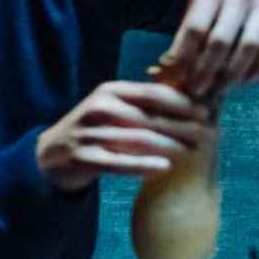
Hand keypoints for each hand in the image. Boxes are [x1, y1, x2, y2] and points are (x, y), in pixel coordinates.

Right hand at [36, 81, 213, 192]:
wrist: (50, 156)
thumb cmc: (93, 129)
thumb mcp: (113, 108)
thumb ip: (141, 103)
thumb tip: (188, 100)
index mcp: (110, 91)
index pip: (153, 93)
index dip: (182, 102)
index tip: (206, 110)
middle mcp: (100, 108)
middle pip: (150, 116)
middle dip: (183, 124)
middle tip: (208, 132)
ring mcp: (91, 133)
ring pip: (139, 139)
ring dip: (171, 145)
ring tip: (194, 150)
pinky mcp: (85, 158)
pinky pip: (120, 162)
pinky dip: (144, 165)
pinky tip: (165, 167)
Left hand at [158, 0, 258, 96]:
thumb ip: (191, 23)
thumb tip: (170, 64)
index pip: (196, 28)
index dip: (185, 58)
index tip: (179, 79)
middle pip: (221, 41)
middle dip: (206, 73)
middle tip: (197, 92)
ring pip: (249, 47)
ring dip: (233, 75)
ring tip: (221, 89)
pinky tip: (248, 80)